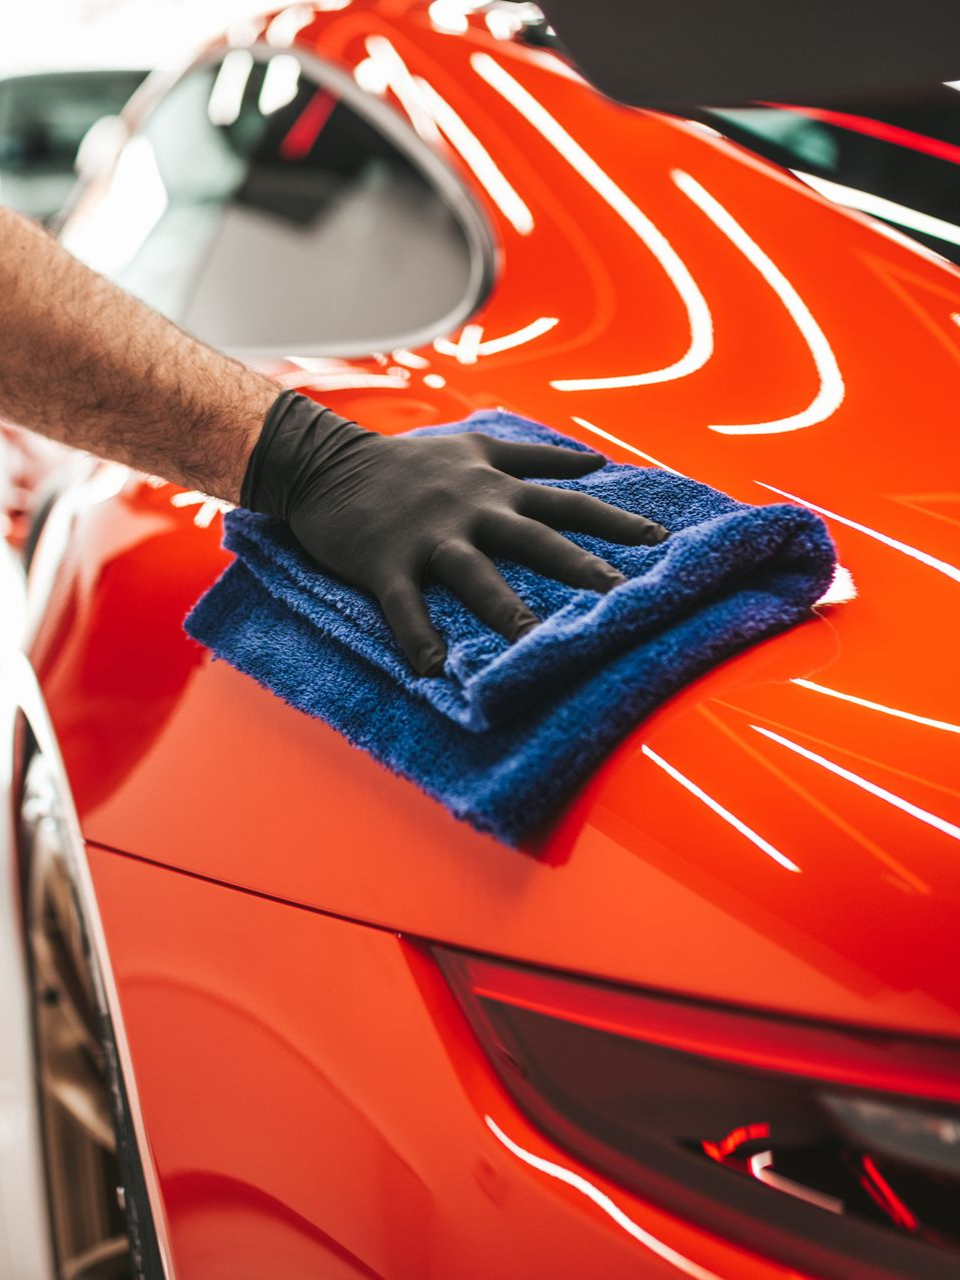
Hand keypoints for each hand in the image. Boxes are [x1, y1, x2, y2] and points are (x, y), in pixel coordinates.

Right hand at [241, 392, 667, 675]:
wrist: (327, 463)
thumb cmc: (408, 461)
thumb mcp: (476, 446)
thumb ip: (536, 456)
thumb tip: (594, 461)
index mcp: (495, 489)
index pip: (566, 504)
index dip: (613, 521)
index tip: (660, 540)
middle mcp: (472, 511)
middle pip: (534, 540)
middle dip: (577, 567)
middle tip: (619, 595)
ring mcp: (429, 537)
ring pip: (475, 575)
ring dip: (503, 609)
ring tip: (531, 644)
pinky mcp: (386, 562)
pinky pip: (404, 605)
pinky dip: (417, 636)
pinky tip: (432, 670)